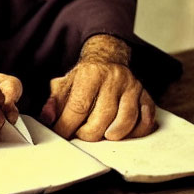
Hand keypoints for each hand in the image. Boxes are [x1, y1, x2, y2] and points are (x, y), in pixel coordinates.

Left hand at [40, 35, 155, 140]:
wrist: (108, 58)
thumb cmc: (85, 76)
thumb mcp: (65, 83)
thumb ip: (55, 102)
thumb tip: (47, 118)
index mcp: (90, 74)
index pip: (78, 106)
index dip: (67, 126)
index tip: (62, 135)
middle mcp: (113, 78)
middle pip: (103, 116)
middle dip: (89, 133)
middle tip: (81, 135)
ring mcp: (131, 86)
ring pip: (126, 119)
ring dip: (113, 134)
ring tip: (102, 135)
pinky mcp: (145, 94)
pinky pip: (146, 118)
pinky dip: (138, 130)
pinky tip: (126, 133)